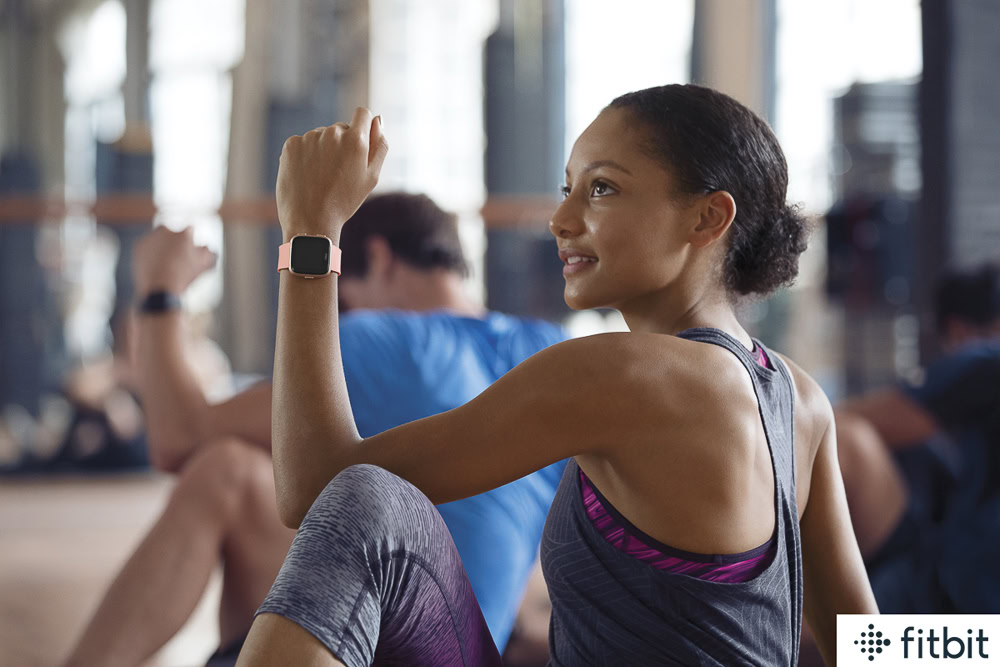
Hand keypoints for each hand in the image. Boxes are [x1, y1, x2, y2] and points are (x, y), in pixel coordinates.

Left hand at [132, 225, 217, 296]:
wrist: (161, 288)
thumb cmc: (185, 277)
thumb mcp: (205, 265)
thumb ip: (209, 252)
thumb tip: (206, 248)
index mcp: (185, 232)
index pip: (189, 230)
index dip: (190, 242)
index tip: (189, 251)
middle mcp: (167, 230)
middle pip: (171, 232)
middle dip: (173, 241)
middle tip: (176, 256)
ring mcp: (151, 237)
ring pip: (158, 239)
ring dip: (161, 247)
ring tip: (165, 264)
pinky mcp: (138, 245)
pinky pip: (146, 247)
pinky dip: (150, 254)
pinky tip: (155, 266)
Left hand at [276, 107, 387, 240]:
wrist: (310, 221)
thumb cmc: (344, 202)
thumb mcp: (371, 177)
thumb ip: (379, 145)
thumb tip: (378, 119)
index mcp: (356, 140)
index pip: (363, 113)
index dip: (362, 127)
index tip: (357, 145)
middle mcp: (333, 132)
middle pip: (341, 128)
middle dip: (342, 145)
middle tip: (338, 174)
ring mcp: (310, 137)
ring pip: (321, 137)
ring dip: (323, 151)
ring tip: (321, 178)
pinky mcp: (291, 144)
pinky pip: (303, 143)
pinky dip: (305, 156)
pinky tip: (307, 175)